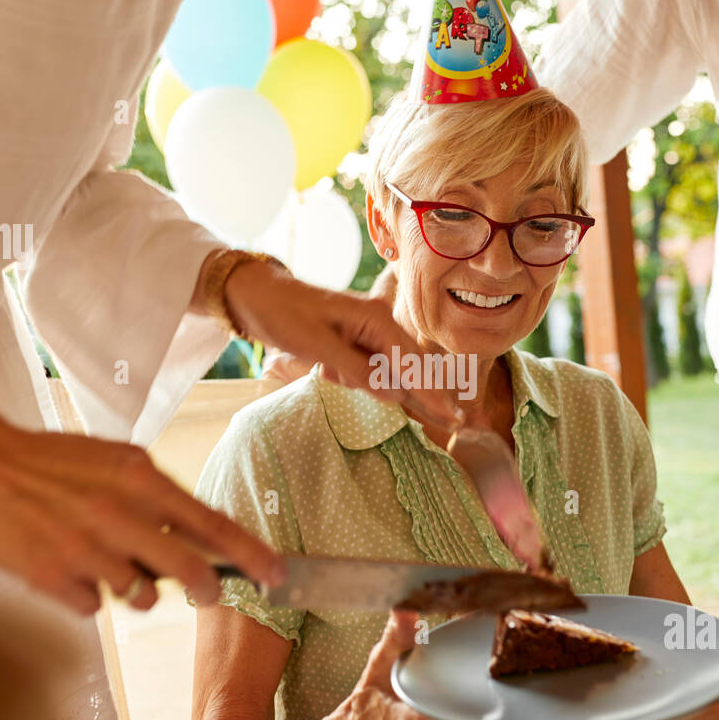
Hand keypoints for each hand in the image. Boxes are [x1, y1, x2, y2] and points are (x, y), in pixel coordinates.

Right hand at [0, 390, 283, 613]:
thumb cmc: (57, 463)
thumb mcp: (118, 462)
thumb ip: (160, 498)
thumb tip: (203, 538)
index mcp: (138, 478)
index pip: (210, 523)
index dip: (250, 554)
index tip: (277, 575)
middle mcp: (115, 514)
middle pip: (186, 572)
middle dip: (204, 587)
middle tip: (206, 591)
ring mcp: (82, 550)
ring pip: (140, 596)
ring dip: (136, 587)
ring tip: (110, 559)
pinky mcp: (50, 578)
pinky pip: (93, 606)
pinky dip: (88, 592)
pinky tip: (70, 565)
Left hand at [221, 258, 464, 431]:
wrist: (257, 296)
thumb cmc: (284, 315)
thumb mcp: (317, 345)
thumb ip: (356, 370)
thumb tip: (395, 393)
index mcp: (375, 319)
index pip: (411, 363)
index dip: (432, 393)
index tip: (454, 417)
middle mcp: (379, 325)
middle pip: (413, 367)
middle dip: (433, 395)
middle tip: (461, 423)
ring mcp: (369, 335)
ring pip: (397, 372)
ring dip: (408, 393)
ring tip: (439, 414)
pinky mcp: (357, 345)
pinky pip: (379, 371)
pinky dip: (388, 387)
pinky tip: (411, 402)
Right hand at [338, 610, 492, 719]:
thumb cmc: (376, 696)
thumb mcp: (380, 660)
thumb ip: (397, 636)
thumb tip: (406, 610)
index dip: (472, 704)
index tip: (488, 681)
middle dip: (488, 696)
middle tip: (495, 666)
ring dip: (490, 707)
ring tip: (487, 681)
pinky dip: (486, 719)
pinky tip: (479, 701)